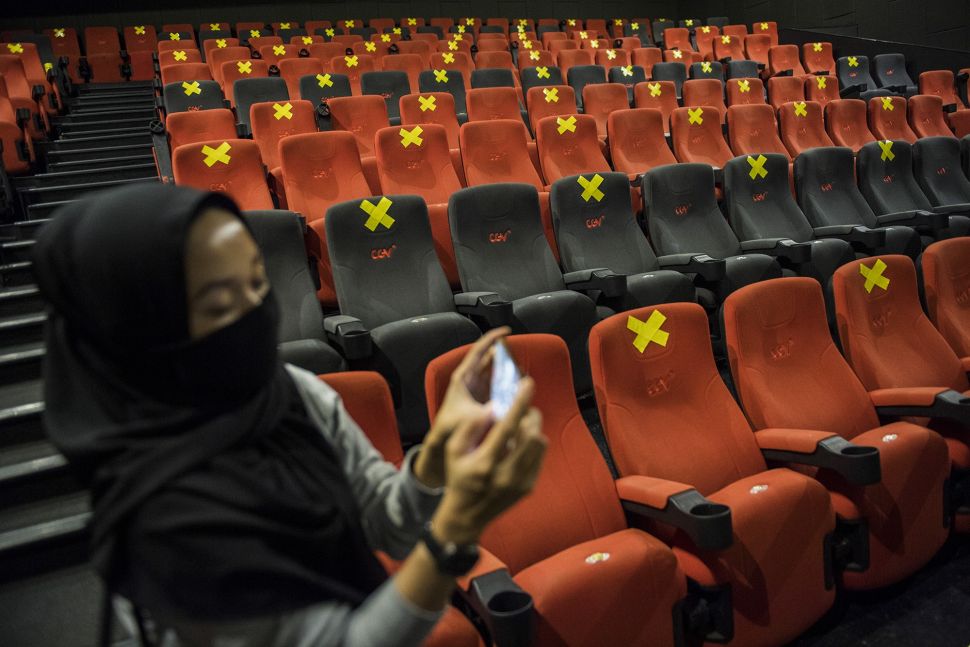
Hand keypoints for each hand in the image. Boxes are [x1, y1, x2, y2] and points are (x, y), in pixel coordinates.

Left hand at [414, 327, 510, 488]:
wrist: (443, 443)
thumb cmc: (450, 428)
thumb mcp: (467, 419)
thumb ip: (484, 415)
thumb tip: (501, 411)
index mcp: (464, 378)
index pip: (478, 352)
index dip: (491, 339)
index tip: (506, 331)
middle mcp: (472, 381)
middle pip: (491, 361)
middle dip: (505, 357)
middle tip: (519, 358)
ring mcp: (479, 390)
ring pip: (497, 374)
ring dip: (509, 372)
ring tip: (522, 373)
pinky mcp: (486, 400)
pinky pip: (500, 388)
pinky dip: (509, 386)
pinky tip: (520, 390)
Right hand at [430, 377, 545, 544]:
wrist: (468, 514)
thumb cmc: (459, 476)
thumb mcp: (453, 450)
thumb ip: (470, 427)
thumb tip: (492, 408)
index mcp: (485, 462)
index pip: (507, 427)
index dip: (519, 402)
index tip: (529, 383)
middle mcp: (506, 474)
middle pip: (531, 434)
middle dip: (531, 415)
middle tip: (524, 410)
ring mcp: (520, 483)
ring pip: (539, 443)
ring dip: (533, 429)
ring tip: (521, 426)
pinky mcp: (529, 487)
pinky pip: (539, 456)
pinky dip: (533, 444)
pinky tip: (521, 444)